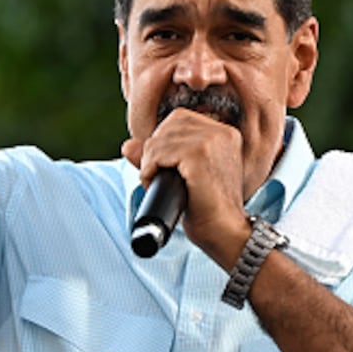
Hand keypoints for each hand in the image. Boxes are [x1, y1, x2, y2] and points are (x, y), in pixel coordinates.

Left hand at [122, 110, 248, 267]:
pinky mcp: (200, 154)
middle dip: (155, 149)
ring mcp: (212, 141)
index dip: (164, 140)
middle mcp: (222, 132)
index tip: (165, 165)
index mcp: (225, 133)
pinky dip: (149, 169)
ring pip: (160, 139)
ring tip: (156, 182)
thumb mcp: (183, 176)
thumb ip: (159, 156)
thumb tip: (128, 145)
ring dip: (150, 162)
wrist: (224, 232)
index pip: (180, 118)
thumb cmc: (207, 210)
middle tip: (156, 176)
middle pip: (169, 124)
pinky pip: (159, 152)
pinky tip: (154, 183)